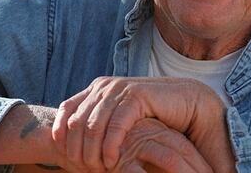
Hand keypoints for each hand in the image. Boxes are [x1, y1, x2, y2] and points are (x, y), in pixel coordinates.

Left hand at [51, 77, 224, 170]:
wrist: (189, 105)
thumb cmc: (154, 118)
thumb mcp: (119, 121)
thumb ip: (100, 126)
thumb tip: (73, 145)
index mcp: (97, 90)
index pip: (66, 110)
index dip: (60, 134)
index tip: (65, 157)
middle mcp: (104, 86)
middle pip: (75, 121)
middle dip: (76, 149)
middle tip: (82, 169)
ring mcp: (119, 89)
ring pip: (92, 125)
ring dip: (91, 152)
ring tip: (97, 169)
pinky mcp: (135, 95)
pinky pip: (115, 125)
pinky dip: (110, 146)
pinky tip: (111, 162)